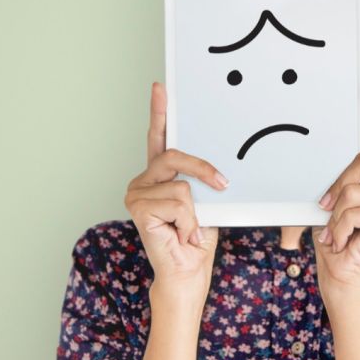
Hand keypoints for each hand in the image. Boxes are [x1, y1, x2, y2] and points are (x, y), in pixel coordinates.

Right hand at [125, 82, 226, 298]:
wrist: (189, 272)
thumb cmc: (198, 238)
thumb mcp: (206, 199)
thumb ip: (201, 178)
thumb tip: (214, 164)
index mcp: (160, 174)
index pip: (159, 136)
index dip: (160, 111)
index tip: (161, 87)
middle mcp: (144, 179)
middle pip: (175, 155)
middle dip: (203, 170)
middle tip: (223, 185)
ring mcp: (137, 193)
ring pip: (181, 184)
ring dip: (197, 211)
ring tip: (191, 229)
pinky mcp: (138, 208)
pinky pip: (179, 201)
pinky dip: (190, 222)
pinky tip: (182, 235)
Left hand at [312, 81, 359, 298]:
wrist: (341, 272)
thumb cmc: (332, 238)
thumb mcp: (324, 204)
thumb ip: (328, 185)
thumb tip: (314, 171)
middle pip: (358, 160)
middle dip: (335, 187)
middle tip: (326, 210)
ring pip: (351, 189)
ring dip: (335, 215)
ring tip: (337, 231)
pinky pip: (353, 209)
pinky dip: (339, 228)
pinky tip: (344, 240)